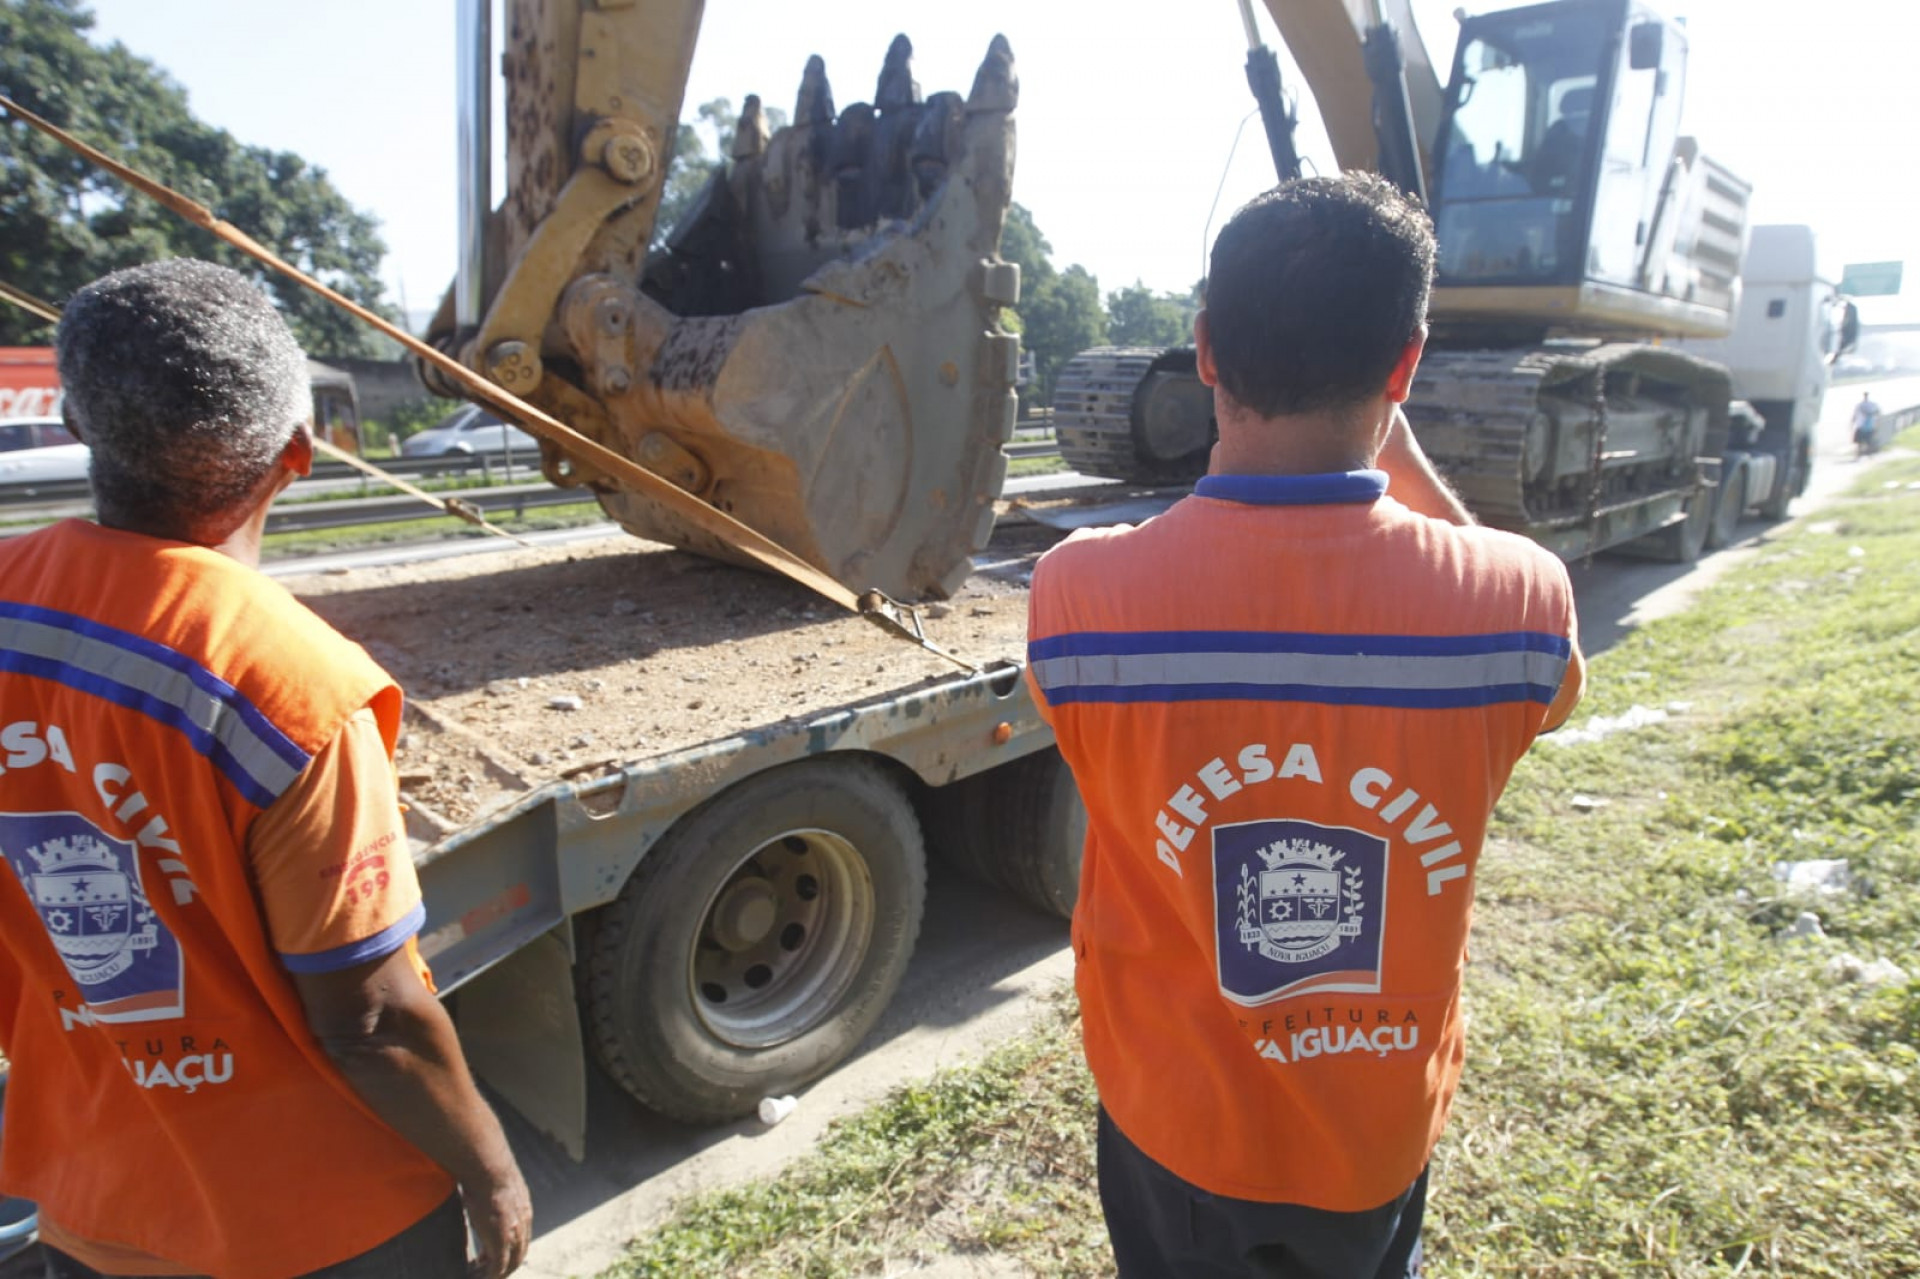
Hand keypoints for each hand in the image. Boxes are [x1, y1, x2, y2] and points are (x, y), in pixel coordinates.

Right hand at [463, 1164, 532, 1278]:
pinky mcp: (501, 1241)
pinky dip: (489, 1276)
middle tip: (485, 1272)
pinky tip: (475, 1276)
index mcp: (523, 1211)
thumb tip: (475, 1187)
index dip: (508, 1250)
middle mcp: (523, 1224)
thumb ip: (492, 1191)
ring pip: (510, 1264)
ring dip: (495, 1274)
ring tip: (477, 1275)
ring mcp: (514, 1233)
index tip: (490, 1255)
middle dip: (504, 1267)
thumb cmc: (486, 1170)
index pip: (520, 1238)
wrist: (489, 1169)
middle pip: (518, 1255)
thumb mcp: (495, 1184)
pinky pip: (497, 1267)